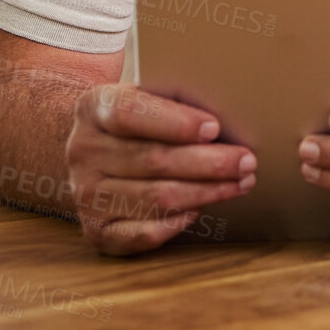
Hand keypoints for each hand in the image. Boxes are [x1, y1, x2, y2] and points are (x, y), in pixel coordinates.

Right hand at [65, 83, 255, 254]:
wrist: (97, 149)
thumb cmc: (140, 118)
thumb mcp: (147, 94)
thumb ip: (175, 97)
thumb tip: (230, 109)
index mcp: (93, 108)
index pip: (129, 113)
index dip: (174, 122)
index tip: (214, 128)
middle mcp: (82, 150)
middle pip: (152, 159)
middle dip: (208, 162)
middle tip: (247, 161)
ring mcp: (85, 193)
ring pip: (155, 198)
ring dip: (205, 192)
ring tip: (241, 183)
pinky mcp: (96, 229)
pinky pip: (141, 234)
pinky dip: (176, 223)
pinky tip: (202, 209)